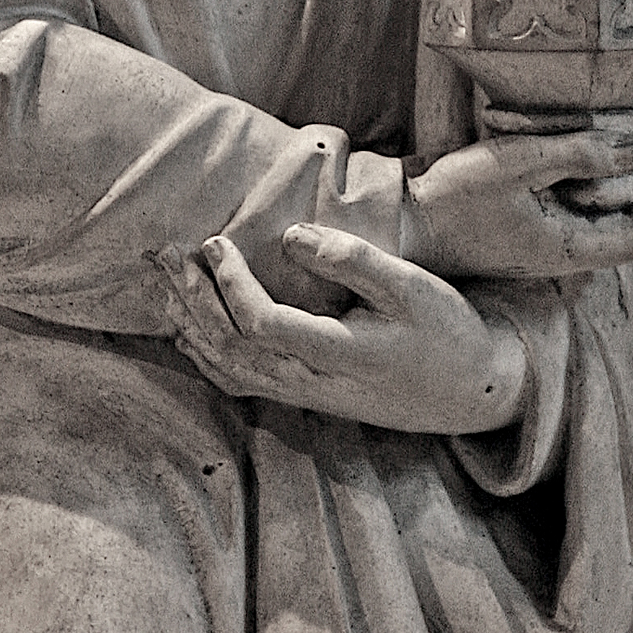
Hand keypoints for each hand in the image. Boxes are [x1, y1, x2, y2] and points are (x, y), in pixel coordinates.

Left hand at [159, 226, 528, 435]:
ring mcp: (304, 395)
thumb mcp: (413, 288)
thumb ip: (353, 261)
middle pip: (231, 347)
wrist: (469, 393)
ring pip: (228, 367)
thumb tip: (291, 236)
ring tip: (162, 282)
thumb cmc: (445, 333)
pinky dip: (206, 356)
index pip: (263, 325)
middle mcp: (312, 383)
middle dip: (190, 299)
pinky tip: (185, 332)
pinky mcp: (303, 397)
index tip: (215, 241)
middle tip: (162, 253)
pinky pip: (240, 383)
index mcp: (340, 355)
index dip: (231, 285)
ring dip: (189, 323)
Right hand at [400, 126, 632, 281]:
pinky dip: (581, 170)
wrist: (396, 220)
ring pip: (599, 204)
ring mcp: (543, 239)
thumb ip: (581, 153)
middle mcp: (561, 251)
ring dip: (611, 167)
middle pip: (626, 216)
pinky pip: (570, 197)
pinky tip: (574, 140)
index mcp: (567, 250)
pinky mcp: (527, 223)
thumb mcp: (517, 165)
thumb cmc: (451, 198)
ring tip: (615, 125)